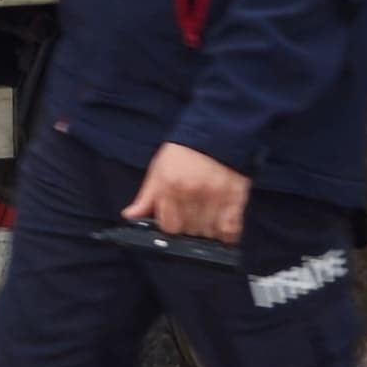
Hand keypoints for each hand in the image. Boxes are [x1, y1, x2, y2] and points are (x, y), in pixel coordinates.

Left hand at [124, 144, 250, 243]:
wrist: (215, 132)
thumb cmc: (184, 153)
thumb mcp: (158, 169)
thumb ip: (145, 197)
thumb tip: (130, 216)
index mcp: (170, 186)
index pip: (169, 227)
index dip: (170, 227)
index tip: (173, 222)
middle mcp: (192, 193)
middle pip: (189, 232)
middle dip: (187, 230)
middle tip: (190, 219)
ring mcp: (215, 196)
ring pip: (209, 233)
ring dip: (205, 233)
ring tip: (204, 222)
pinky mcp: (235, 197)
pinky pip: (231, 229)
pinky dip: (225, 234)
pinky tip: (221, 228)